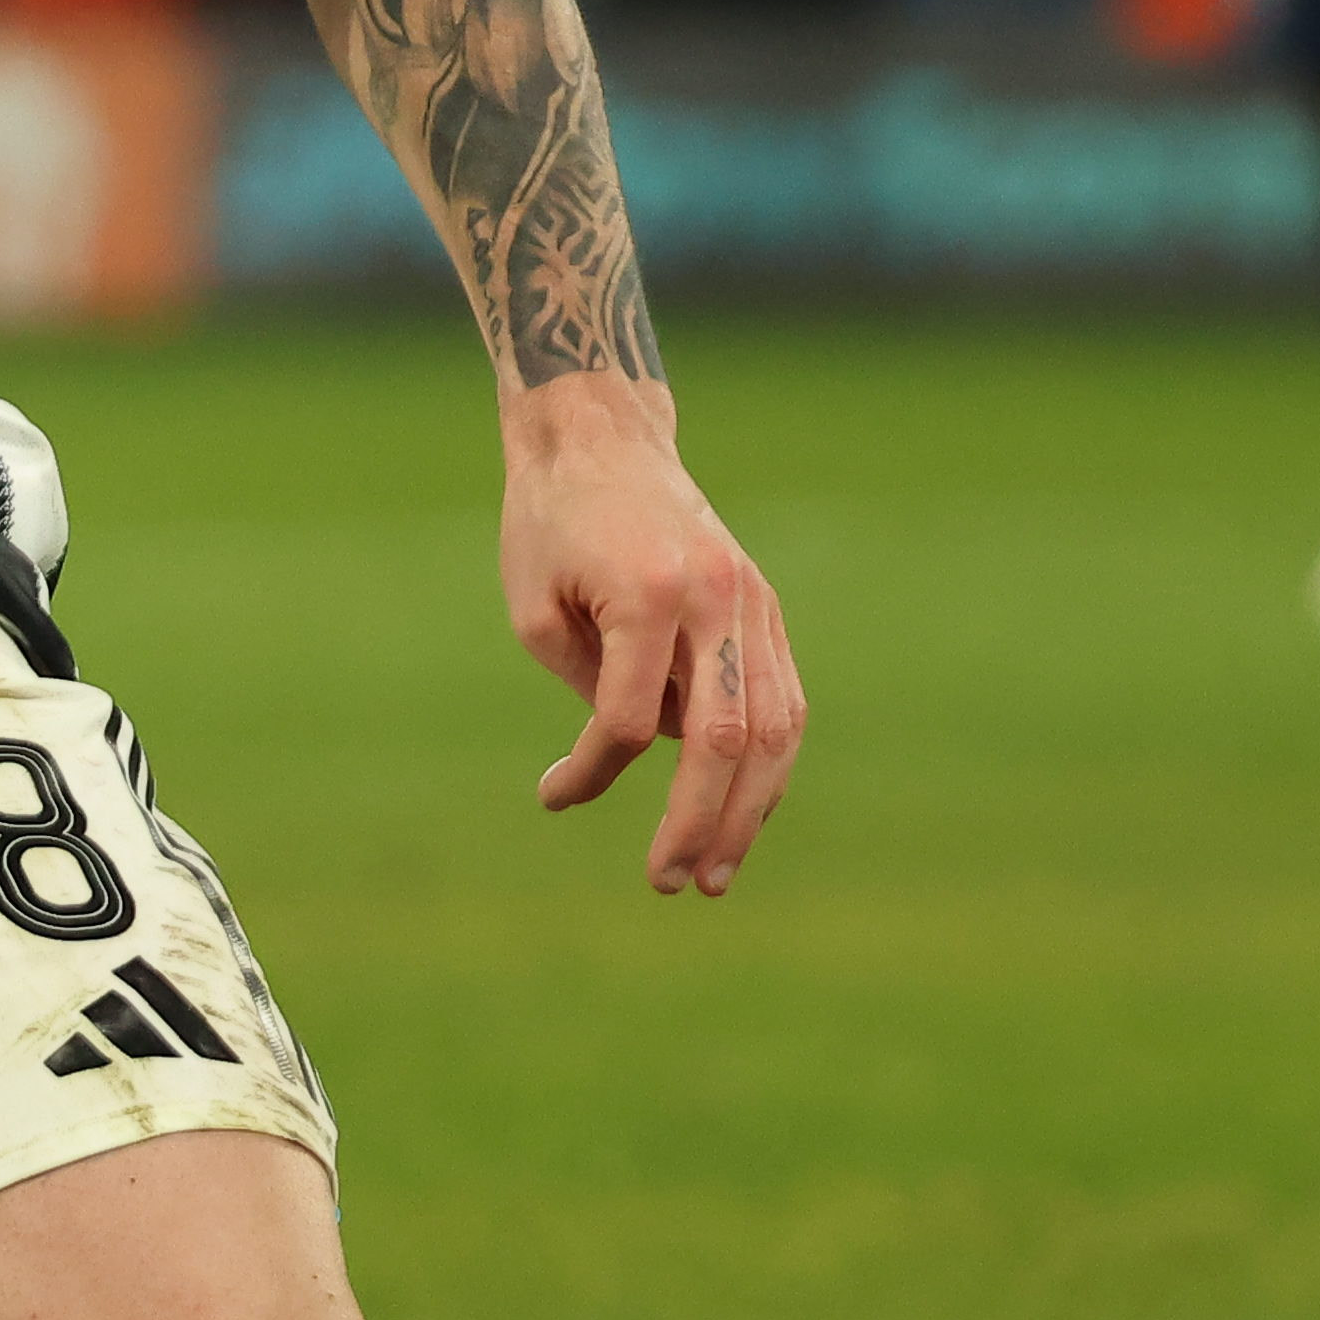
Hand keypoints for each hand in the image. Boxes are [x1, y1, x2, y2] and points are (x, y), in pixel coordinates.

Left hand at [497, 375, 802, 894]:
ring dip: (749, 810)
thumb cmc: (551, 522)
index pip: (631, 719)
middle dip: (699, 822)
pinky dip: (766, 763)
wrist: (604, 437)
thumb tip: (634, 757)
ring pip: (773, 727)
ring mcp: (754, 602)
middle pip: (723, 738)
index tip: (552, 792)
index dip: (595, 769)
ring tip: (714, 872)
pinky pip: (782, 701)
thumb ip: (589, 686)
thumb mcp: (536, 608)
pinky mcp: (766, 607)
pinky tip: (741, 813)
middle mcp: (715, 598)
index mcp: (646, 594)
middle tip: (670, 882)